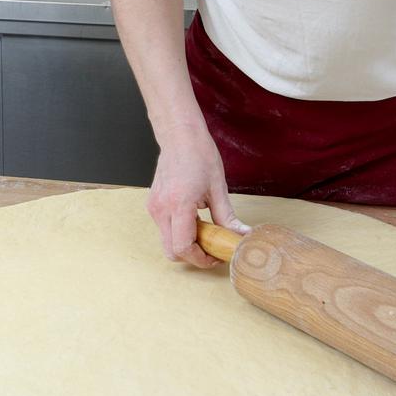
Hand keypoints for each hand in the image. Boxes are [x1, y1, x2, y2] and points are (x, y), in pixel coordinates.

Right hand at [146, 123, 248, 267]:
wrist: (179, 136)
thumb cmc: (199, 155)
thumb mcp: (218, 188)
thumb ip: (228, 217)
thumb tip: (242, 235)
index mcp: (179, 204)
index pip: (183, 247)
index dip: (201, 259)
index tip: (216, 256)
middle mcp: (161, 209)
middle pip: (172, 252)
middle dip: (193, 256)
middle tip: (212, 248)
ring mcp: (154, 208)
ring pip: (167, 242)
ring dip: (186, 244)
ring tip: (205, 230)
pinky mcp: (153, 205)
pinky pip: (165, 229)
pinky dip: (179, 232)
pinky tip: (194, 220)